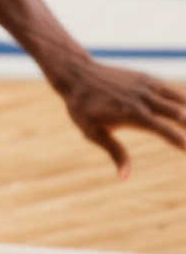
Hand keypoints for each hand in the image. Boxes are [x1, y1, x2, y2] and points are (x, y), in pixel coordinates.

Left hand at [55, 61, 185, 177]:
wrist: (77, 75)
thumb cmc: (83, 108)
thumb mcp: (93, 133)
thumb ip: (115, 152)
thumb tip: (124, 177)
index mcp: (132, 115)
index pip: (164, 129)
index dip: (179, 140)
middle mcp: (143, 100)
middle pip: (178, 113)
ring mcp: (146, 87)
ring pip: (179, 99)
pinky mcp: (146, 78)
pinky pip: (171, 90)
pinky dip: (182, 99)